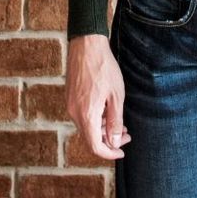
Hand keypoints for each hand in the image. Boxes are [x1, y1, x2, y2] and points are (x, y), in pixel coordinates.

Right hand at [65, 34, 127, 160]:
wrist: (86, 44)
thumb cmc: (104, 68)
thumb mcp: (116, 96)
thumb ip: (115, 121)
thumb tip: (115, 142)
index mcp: (86, 115)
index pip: (95, 146)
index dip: (109, 153)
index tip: (122, 151)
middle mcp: (74, 113)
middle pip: (90, 138)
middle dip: (109, 141)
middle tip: (126, 135)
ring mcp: (70, 105)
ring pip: (87, 127)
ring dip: (103, 129)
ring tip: (120, 123)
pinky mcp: (70, 97)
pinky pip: (82, 116)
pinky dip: (95, 119)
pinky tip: (107, 111)